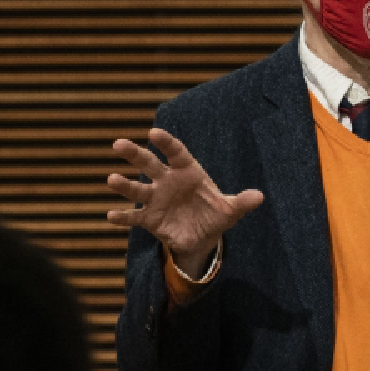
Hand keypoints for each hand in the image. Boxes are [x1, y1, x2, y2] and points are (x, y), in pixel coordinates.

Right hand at [106, 127, 263, 276]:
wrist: (202, 237)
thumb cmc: (214, 214)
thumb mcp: (230, 210)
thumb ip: (242, 202)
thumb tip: (259, 197)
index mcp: (187, 171)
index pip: (175, 152)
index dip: (165, 142)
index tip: (154, 133)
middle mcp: (167, 181)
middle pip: (149, 164)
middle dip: (134, 154)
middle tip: (118, 144)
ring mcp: (156, 199)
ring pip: (137, 189)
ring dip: (124, 185)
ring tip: (111, 180)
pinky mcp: (150, 219)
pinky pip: (134, 217)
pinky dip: (123, 217)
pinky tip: (111, 216)